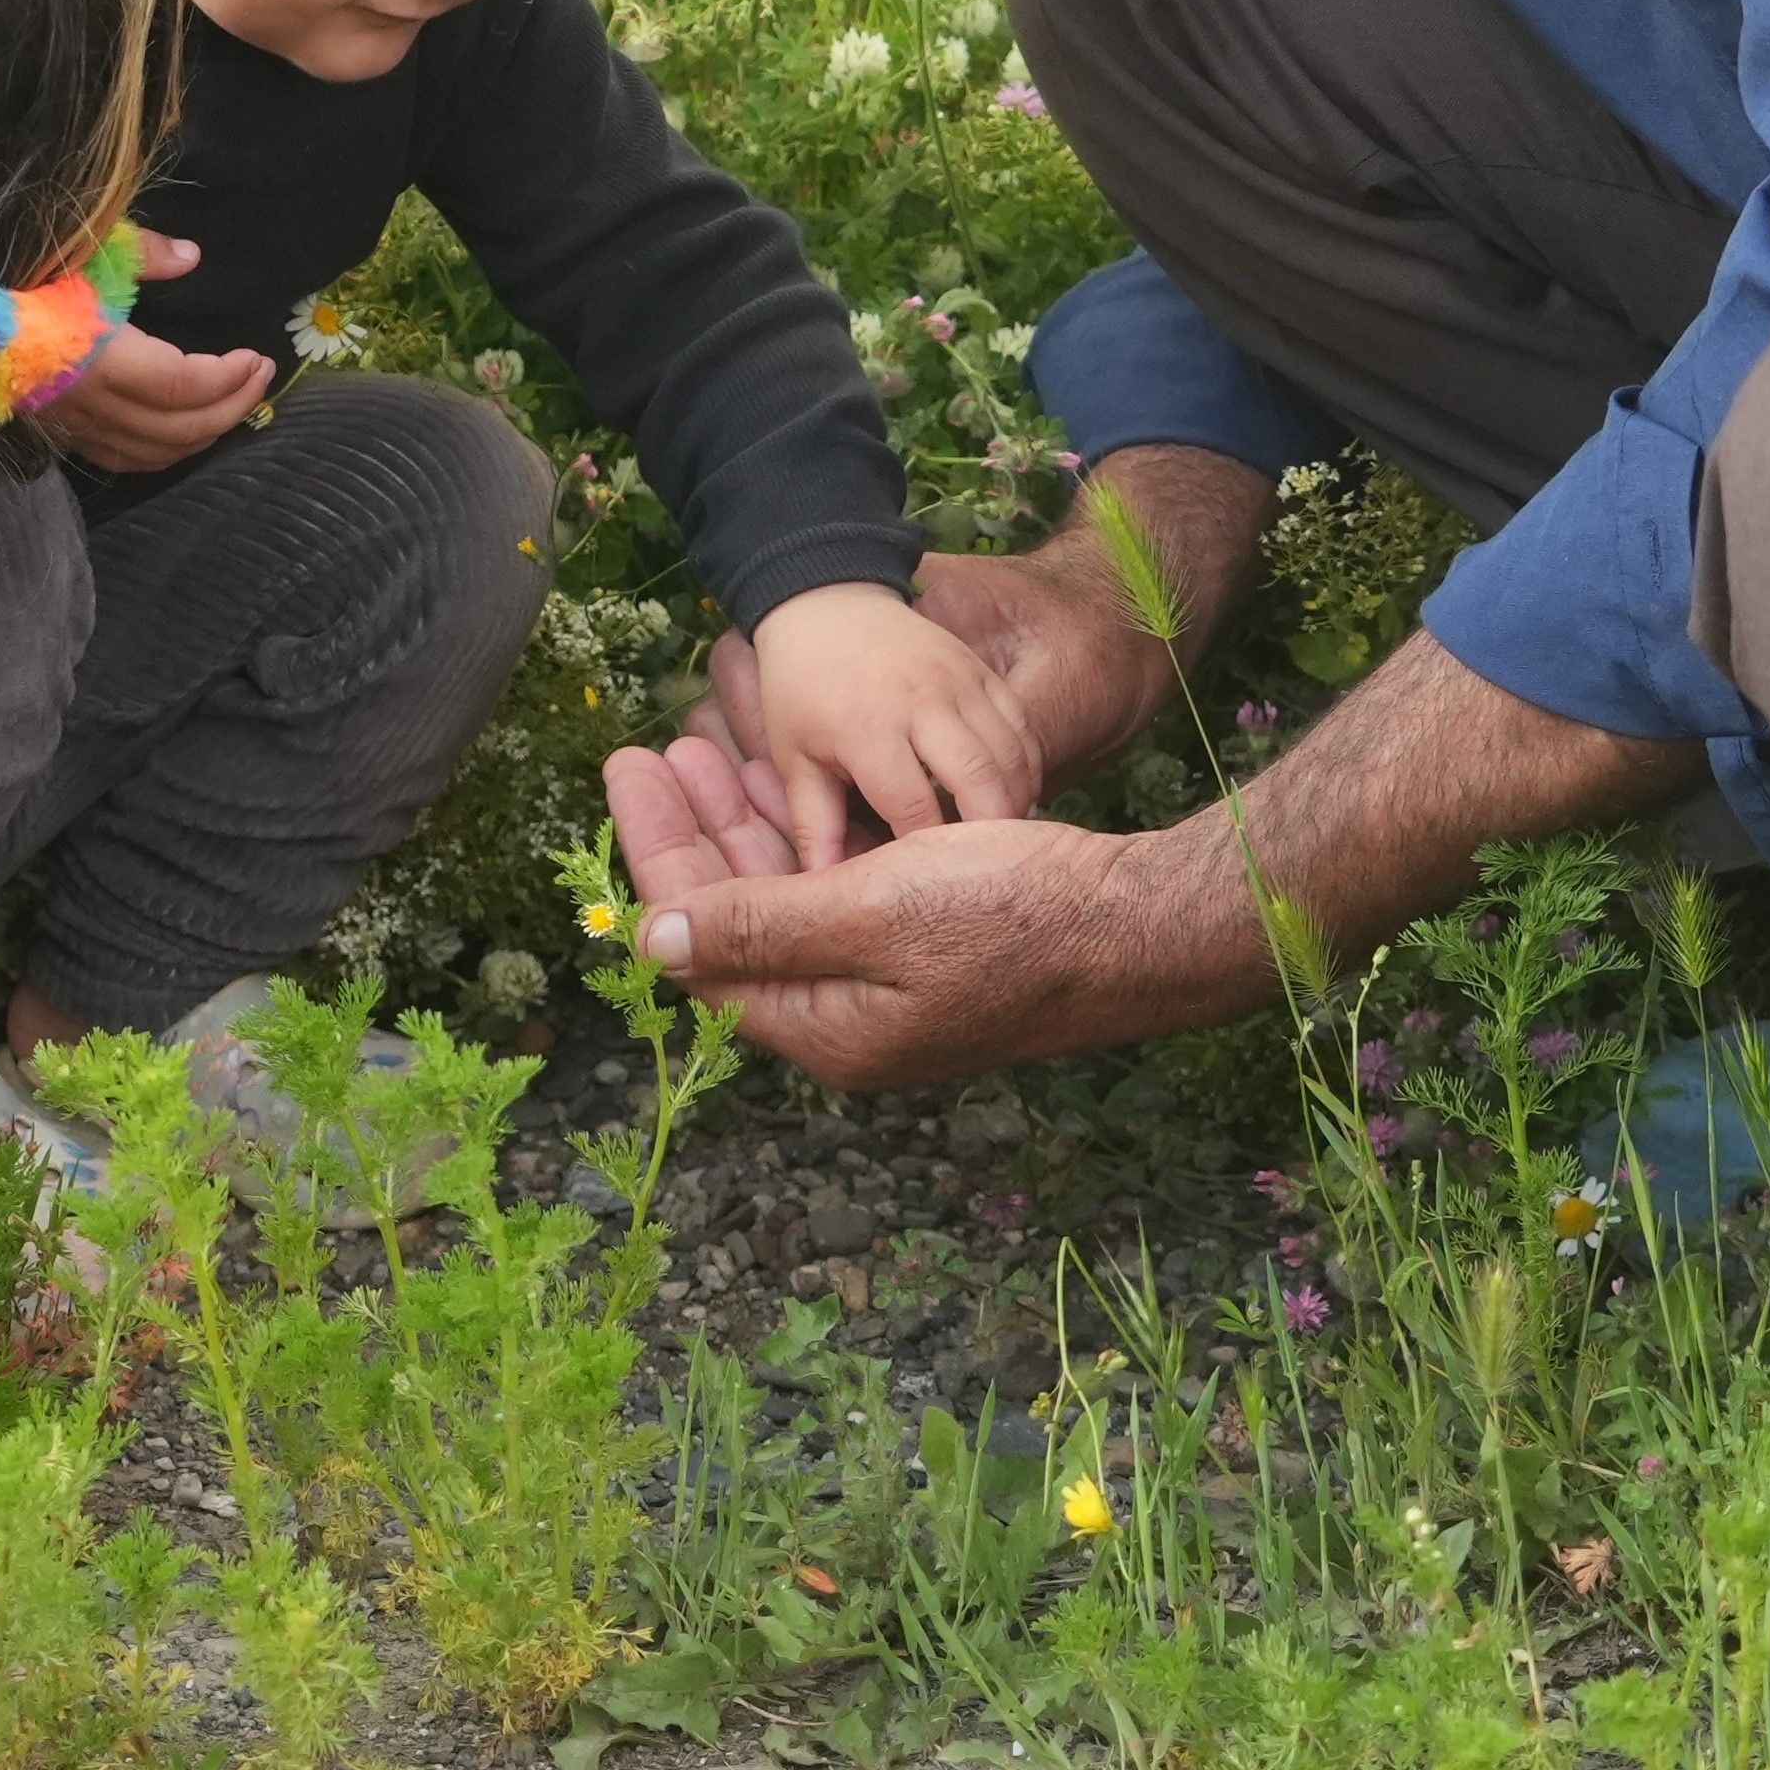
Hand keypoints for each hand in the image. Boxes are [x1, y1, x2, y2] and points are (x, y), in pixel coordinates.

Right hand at [32, 238, 274, 476]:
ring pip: (154, 454)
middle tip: (262, 378)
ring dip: (203, 436)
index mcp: (104, 360)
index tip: (257, 356)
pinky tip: (180, 435)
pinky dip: (162, 453)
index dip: (230, 378)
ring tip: (233, 405)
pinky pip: (122, 459)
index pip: (186, 386)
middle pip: (180, 428)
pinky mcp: (59, 433)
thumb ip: (142, 253)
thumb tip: (191, 257)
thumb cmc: (17, 278)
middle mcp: (93, 404)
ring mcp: (74, 425)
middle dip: (232, 408)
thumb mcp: (82, 248)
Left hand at [597, 716, 1171, 1093]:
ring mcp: (888, 982)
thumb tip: (649, 940)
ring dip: (742, 822)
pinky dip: (801, 832)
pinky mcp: (925, 945)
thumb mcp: (876, 914)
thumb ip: (762, 926)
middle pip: (736, 918)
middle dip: (690, 830)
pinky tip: (778, 774)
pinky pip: (836, 886)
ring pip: (786, 895)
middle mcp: (847, 1015)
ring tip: (699, 743)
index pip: (702, 946)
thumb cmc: (1018, 917)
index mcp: (826, 1027)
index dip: (657, 856)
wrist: (1141, 923)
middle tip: (646, 750)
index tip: (628, 772)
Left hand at [738, 578, 1039, 868]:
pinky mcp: (982, 672)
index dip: (927, 860)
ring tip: (1003, 848)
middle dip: (991, 838)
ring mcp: (960, 683)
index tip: (929, 894)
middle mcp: (923, 703)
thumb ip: (813, 826)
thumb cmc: (801, 690)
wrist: (826, 603)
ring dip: (1015, 805)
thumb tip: (820, 891)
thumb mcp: (794, 759)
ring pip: (1012, 757)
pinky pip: (1022, 728)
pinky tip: (1013, 801)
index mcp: (870, 729)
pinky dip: (1026, 769)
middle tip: (987, 878)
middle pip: (981, 784)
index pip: (916, 812)